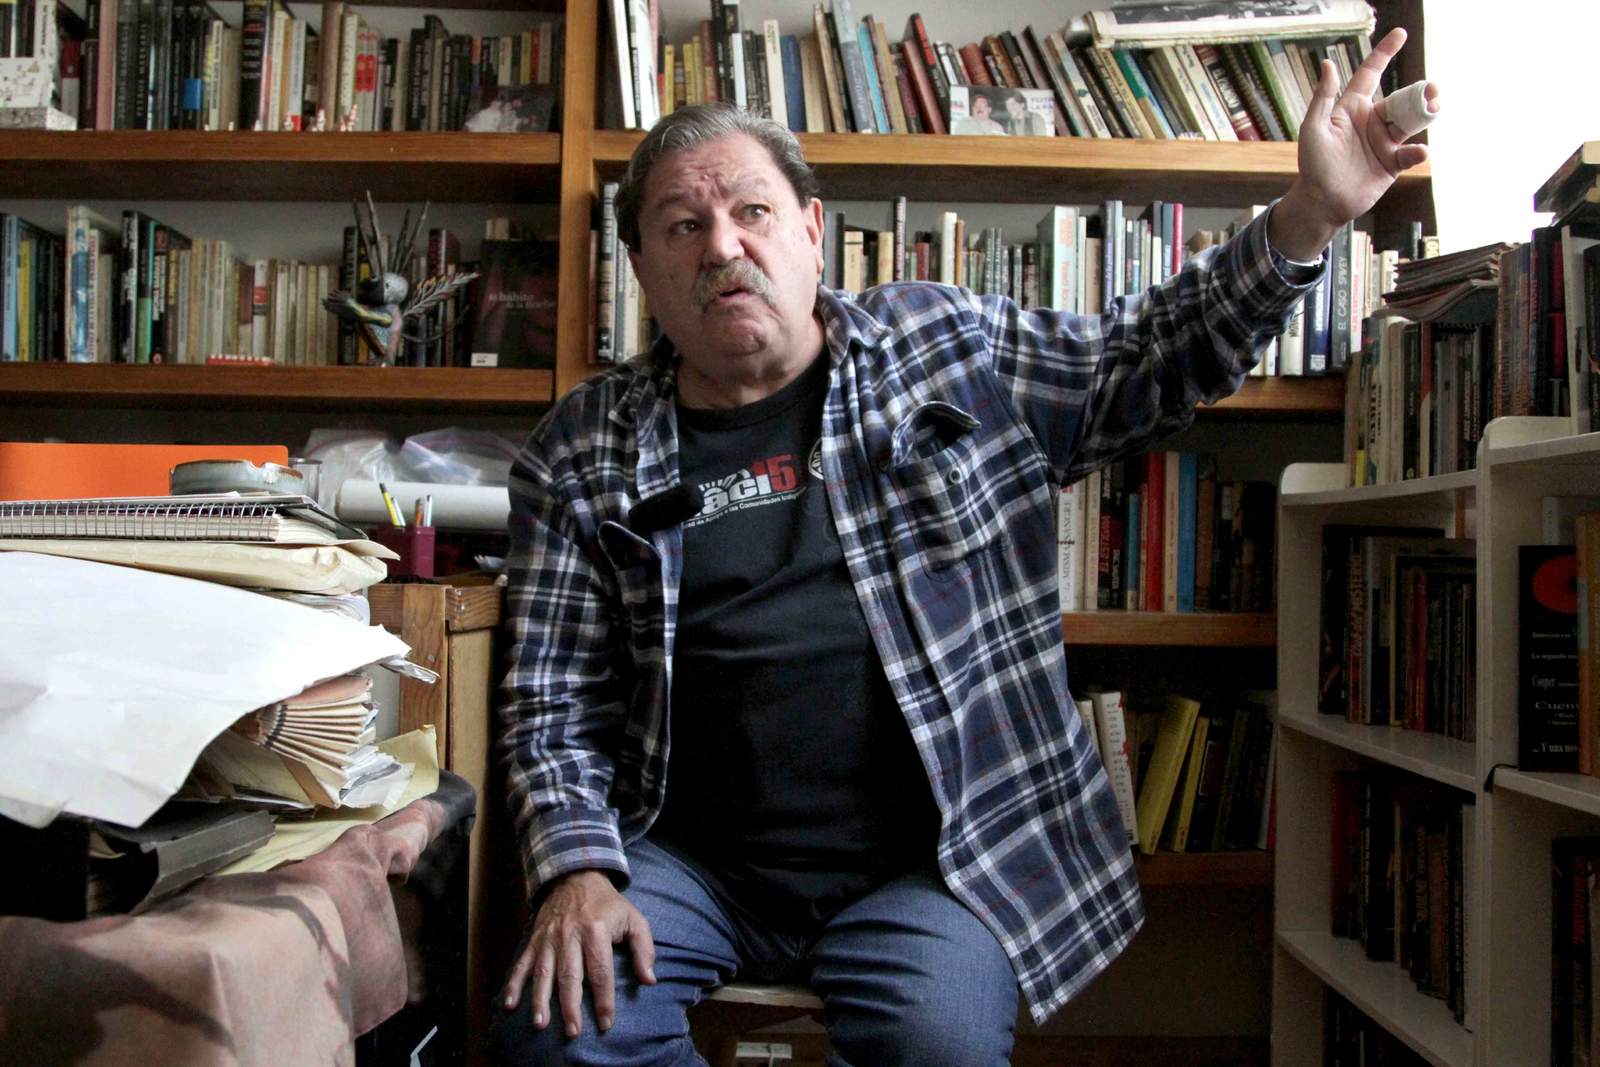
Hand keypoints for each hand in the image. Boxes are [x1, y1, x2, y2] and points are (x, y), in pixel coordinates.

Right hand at [501, 869, 656, 1035]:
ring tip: (541, 1024)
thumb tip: (649, 980)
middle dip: (571, 1006)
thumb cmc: (608, 904)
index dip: (604, 999)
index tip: (606, 1022)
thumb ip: (644, 949)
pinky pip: (522, 963)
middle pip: (570, 975)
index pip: (601, 971)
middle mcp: (570, 935)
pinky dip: (515, 983)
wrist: (576, 875)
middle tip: (573, 1032)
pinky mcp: (535, 939)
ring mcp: (549, 938)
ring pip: (544, 972)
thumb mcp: (634, 919)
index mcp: (596, 930)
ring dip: (541, 999)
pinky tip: (510, 1004)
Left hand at [1271, 27, 1440, 261]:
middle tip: (1432, 89)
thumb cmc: (1313, 164)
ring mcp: (1384, 141)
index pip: (1371, 74)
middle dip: (1420, 91)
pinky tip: (1418, 151)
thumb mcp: (1313, 128)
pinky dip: (1418, 151)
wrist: (1322, 202)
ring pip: (1412, 121)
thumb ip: (1323, 97)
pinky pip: (1411, 152)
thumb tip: (1329, 63)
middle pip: (1401, 98)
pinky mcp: (1393, 163)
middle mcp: (1372, 121)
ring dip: (1426, 113)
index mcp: (1353, 108)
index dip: (1385, 53)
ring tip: (1434, 108)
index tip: (1401, 33)